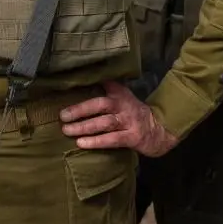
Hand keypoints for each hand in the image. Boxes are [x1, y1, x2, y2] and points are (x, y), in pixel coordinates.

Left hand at [59, 80, 177, 155]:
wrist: (159, 130)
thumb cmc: (133, 113)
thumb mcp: (123, 98)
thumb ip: (106, 91)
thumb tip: (79, 84)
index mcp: (120, 93)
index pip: (105, 83)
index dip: (90, 81)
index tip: (71, 80)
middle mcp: (124, 105)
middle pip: (100, 104)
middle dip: (80, 109)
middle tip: (63, 115)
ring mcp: (129, 122)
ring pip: (104, 123)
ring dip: (84, 127)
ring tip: (67, 130)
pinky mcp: (132, 137)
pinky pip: (112, 139)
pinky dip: (96, 141)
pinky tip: (82, 143)